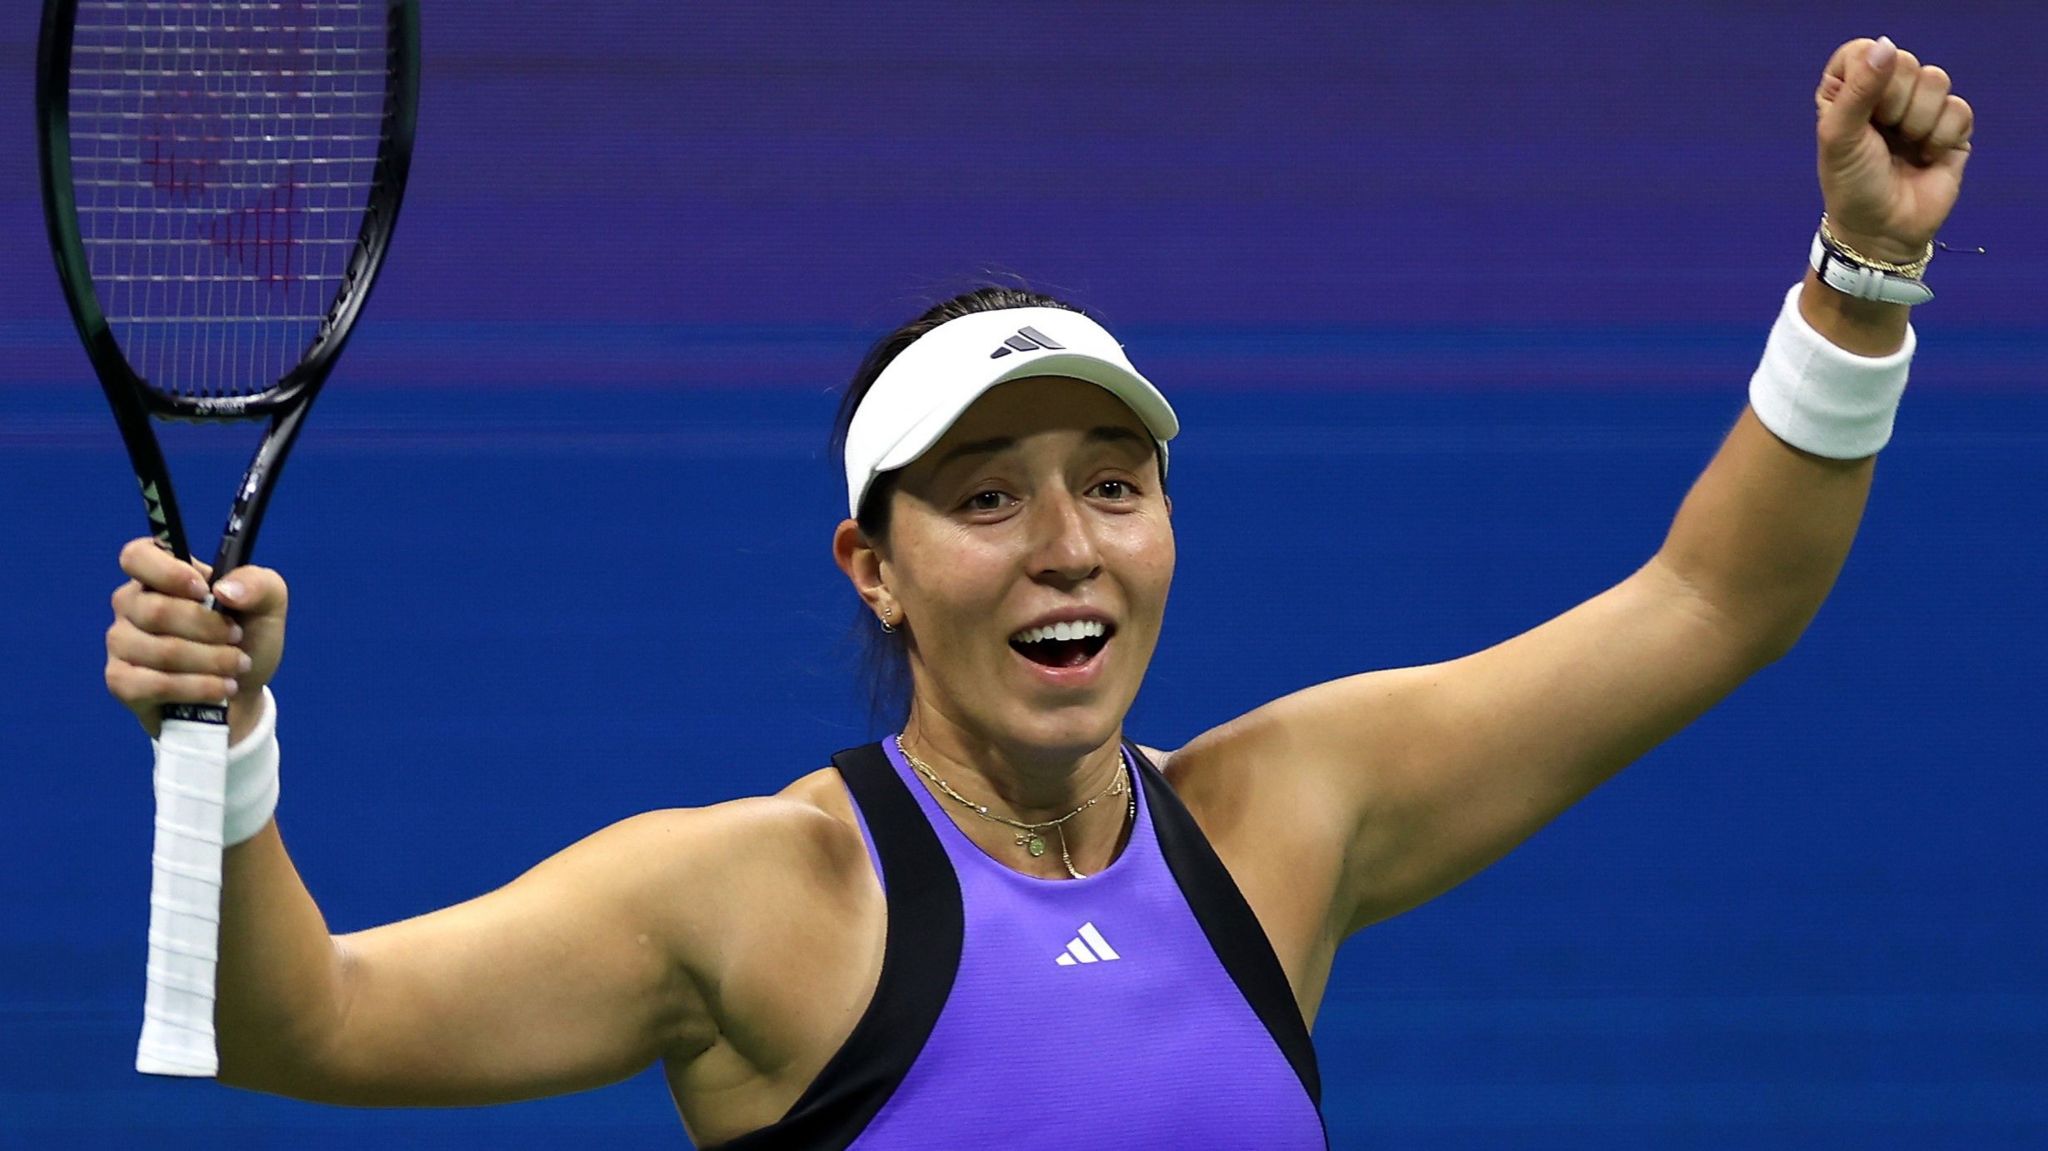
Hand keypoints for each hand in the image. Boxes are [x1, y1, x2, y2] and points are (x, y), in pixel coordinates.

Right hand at [107, 538, 288, 740]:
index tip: (204, 591)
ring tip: (237, 666)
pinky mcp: (121, 681)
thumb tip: (224, 590)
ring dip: (210, 662)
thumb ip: (258, 584)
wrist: (243, 691)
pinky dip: (196, 688)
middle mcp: (132, 603)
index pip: (137, 556)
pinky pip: (151, 685)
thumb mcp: (268, 605)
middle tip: (237, 638)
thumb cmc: (247, 638)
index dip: (167, 572)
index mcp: (162, 574)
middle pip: (155, 611)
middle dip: (209, 630)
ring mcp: (121, 642)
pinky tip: (221, 689)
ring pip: (158, 652)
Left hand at [1815, 36, 1973, 264]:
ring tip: (1905, 148)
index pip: (1864, 51)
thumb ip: (1858, 89)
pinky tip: (1927, 157)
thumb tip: (1885, 45)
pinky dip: (1941, 138)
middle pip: (1904, 62)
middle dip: (1893, 105)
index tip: (1860, 113)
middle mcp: (1885, 93)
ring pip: (1936, 80)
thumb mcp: (1840, 137)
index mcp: (1849, 90)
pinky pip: (1959, 108)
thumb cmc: (1852, 185)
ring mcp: (1920, 108)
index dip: (1867, 78)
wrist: (1883, 230)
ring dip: (1918, 122)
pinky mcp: (1952, 126)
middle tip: (1883, 136)